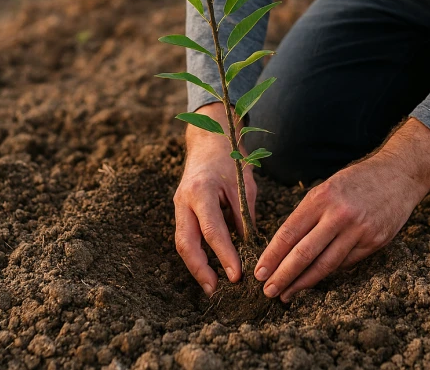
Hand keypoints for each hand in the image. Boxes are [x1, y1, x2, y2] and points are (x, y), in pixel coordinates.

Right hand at [173, 102, 256, 296]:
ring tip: (212, 286)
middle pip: (185, 242)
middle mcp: (184, 200)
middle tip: (216, 290)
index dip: (224, 255)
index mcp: (202, 191)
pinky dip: (195, 255)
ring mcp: (178, 206)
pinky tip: (208, 269)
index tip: (237, 275)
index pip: (212, 230)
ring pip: (181, 243)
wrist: (208, 141)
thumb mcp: (244, 186)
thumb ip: (244, 217)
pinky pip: (185, 237)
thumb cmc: (230, 160)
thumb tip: (250, 250)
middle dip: (199, 269)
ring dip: (195, 267)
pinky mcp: (180, 211)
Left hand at [254, 118, 429, 301]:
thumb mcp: (327, 188)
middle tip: (267, 291)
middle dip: (283, 275)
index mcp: (321, 197)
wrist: (398, 174)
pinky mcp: (375, 241)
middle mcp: (339, 214)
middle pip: (304, 253)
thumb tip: (285, 247)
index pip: (289, 233)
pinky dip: (329, 273)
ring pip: (325, 264)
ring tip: (287, 293)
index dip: (272, 255)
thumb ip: (308, 215)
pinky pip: (346, 263)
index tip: (259, 272)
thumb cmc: (356, 181)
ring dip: (303, 282)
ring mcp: (359, 230)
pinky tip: (315, 280)